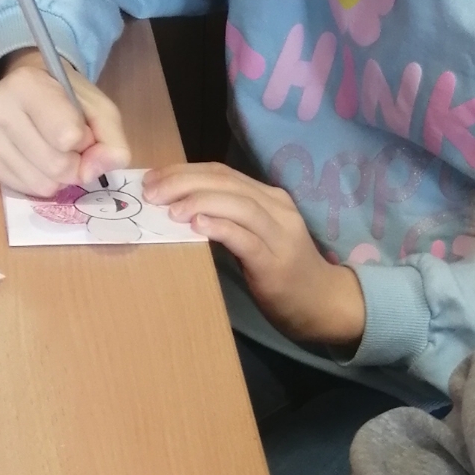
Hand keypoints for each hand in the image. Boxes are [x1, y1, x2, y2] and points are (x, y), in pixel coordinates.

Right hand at [0, 49, 130, 195]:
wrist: (29, 91)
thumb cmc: (67, 98)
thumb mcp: (100, 109)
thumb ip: (110, 140)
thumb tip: (92, 173)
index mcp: (25, 84)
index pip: (67, 137)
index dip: (85, 139)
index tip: (79, 126)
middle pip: (56, 166)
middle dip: (75, 162)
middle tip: (70, 144)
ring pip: (42, 184)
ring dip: (60, 176)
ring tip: (54, 150)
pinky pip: (27, 190)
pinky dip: (43, 180)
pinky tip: (38, 159)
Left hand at [144, 163, 365, 350]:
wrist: (324, 303)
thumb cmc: (285, 271)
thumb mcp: (257, 236)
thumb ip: (229, 219)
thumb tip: (180, 210)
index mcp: (269, 197)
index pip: (223, 173)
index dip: (185, 171)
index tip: (153, 178)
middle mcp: (277, 208)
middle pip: (226, 182)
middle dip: (184, 182)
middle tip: (150, 191)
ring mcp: (279, 234)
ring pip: (237, 204)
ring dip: (198, 201)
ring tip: (168, 208)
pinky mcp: (275, 262)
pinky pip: (245, 238)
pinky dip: (220, 228)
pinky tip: (197, 226)